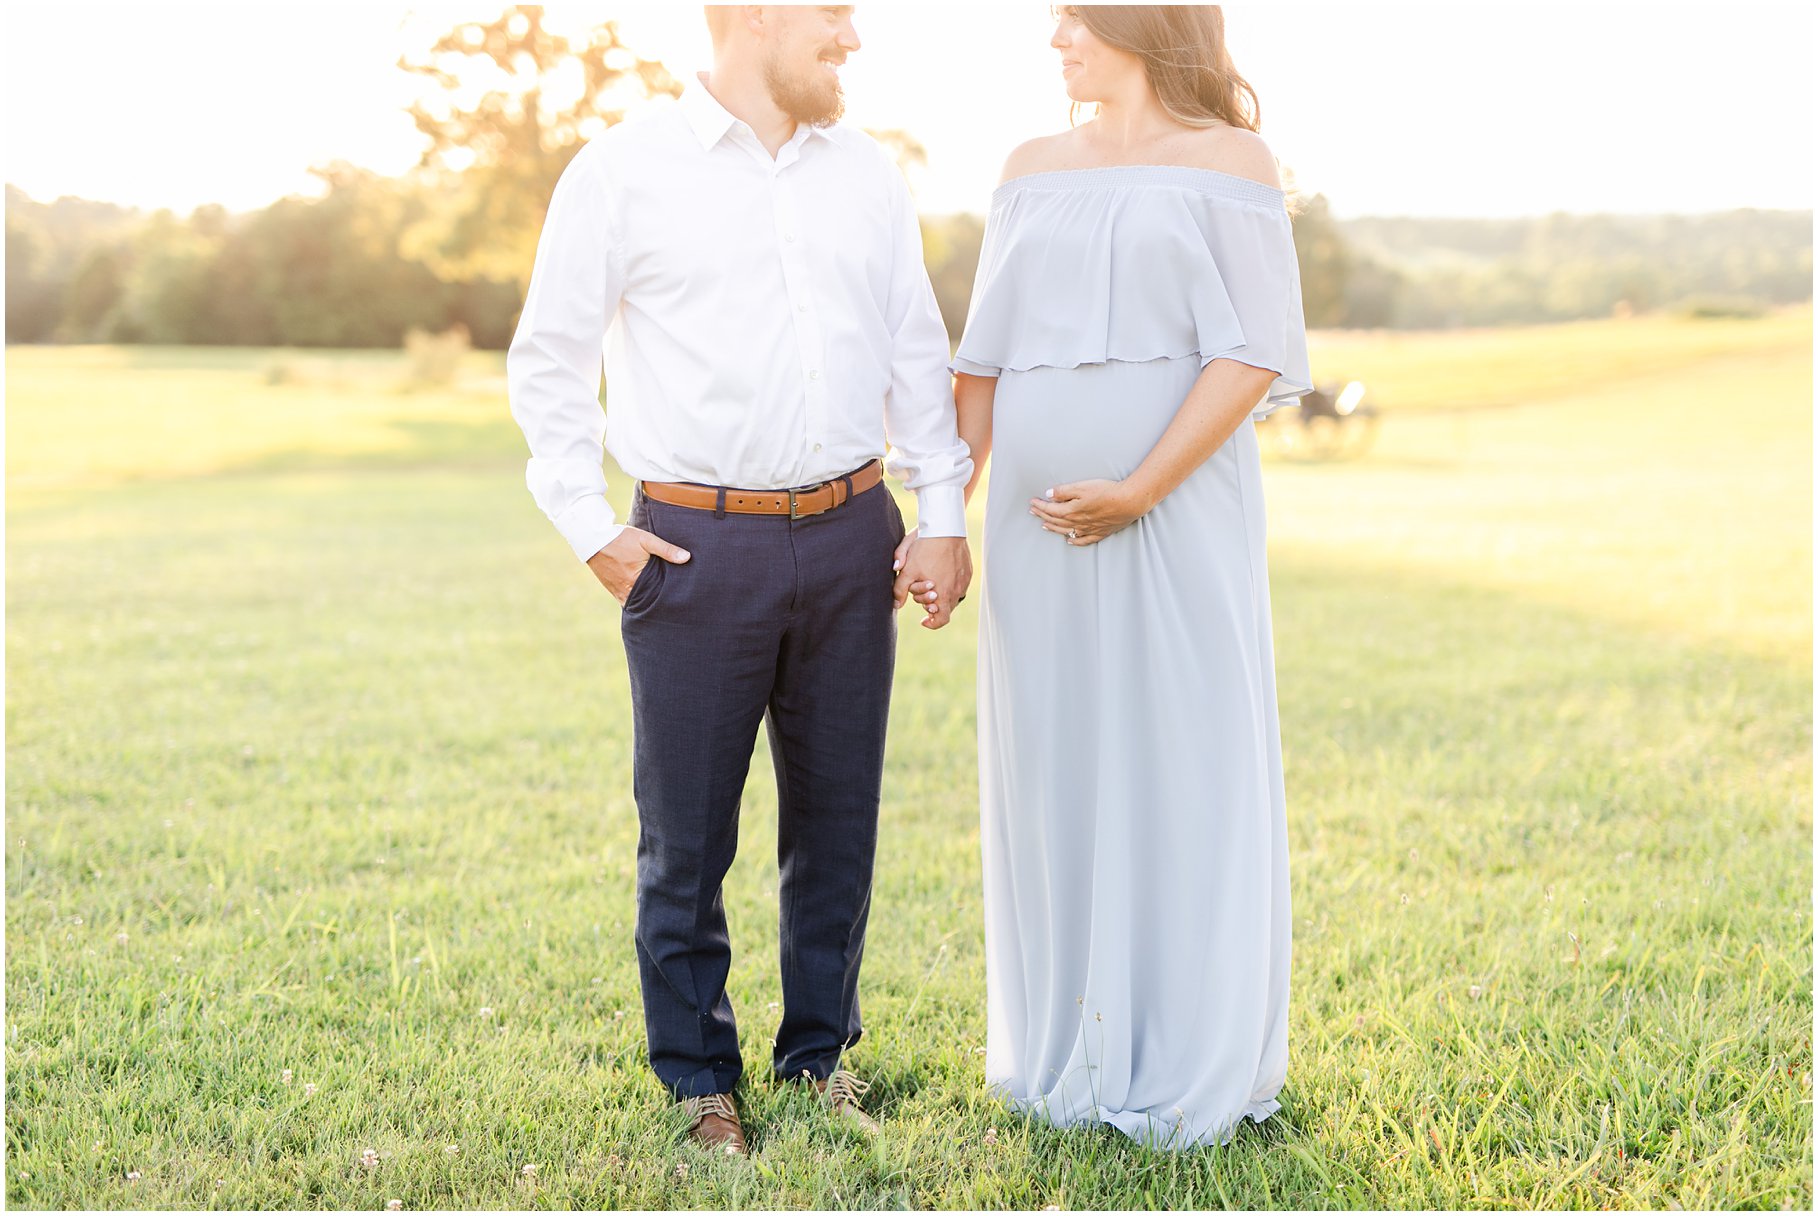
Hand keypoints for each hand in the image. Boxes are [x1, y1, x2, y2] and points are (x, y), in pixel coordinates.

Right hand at [586, 526, 690, 602]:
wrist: (592, 538)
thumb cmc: (620, 538)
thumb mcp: (646, 540)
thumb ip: (667, 549)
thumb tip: (687, 558)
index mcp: (637, 580)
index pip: (657, 596)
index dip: (667, 597)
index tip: (677, 599)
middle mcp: (626, 590)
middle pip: (646, 602)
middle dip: (657, 602)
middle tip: (671, 604)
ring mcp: (617, 591)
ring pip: (635, 602)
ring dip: (645, 602)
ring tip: (658, 603)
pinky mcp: (611, 589)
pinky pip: (625, 600)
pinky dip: (634, 600)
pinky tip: (643, 599)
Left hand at [892, 532, 971, 629]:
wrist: (946, 527)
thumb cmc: (925, 548)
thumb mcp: (907, 569)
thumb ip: (899, 589)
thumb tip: (896, 604)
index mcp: (943, 594)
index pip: (941, 620)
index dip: (932, 623)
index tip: (924, 619)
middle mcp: (957, 590)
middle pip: (944, 607)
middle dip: (930, 602)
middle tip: (921, 588)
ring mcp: (964, 581)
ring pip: (951, 595)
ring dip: (940, 593)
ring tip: (930, 578)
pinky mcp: (968, 571)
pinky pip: (959, 584)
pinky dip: (949, 583)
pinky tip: (940, 570)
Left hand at [1029, 479, 1150, 545]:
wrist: (1129, 502)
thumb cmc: (1107, 492)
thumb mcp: (1082, 486)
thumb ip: (1064, 491)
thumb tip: (1048, 494)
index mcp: (1071, 511)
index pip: (1050, 509)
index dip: (1040, 505)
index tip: (1032, 502)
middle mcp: (1078, 523)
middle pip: (1055, 521)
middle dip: (1042, 516)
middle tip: (1033, 512)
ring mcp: (1089, 529)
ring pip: (1066, 531)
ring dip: (1053, 528)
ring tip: (1044, 526)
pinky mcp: (1100, 532)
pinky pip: (1083, 540)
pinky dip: (1074, 541)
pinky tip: (1069, 541)